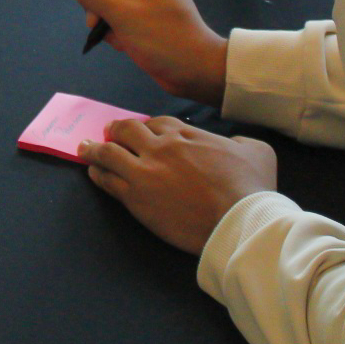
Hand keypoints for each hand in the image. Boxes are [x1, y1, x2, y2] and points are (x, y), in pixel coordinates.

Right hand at [70, 0, 226, 105]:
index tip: (106, 2)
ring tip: (117, 36)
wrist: (194, 70)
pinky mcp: (140, 17)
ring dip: (104, 18)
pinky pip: (114, 14)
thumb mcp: (124, 14)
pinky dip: (114, 29)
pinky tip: (123, 43)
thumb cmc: (163, 37)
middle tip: (99, 21)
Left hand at [79, 116, 276, 253]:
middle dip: (117, 130)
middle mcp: (161, 147)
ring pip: (110, 152)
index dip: (149, 127)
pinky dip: (97, 172)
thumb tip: (236, 142)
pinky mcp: (136, 197)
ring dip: (96, 148)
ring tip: (86, 148)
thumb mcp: (258, 151)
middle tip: (110, 132)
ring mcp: (145, 171)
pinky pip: (107, 179)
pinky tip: (92, 171)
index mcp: (187, 134)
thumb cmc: (251, 187)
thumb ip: (242, 141)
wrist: (238, 220)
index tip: (144, 133)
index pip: (158, 123)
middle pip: (128, 130)